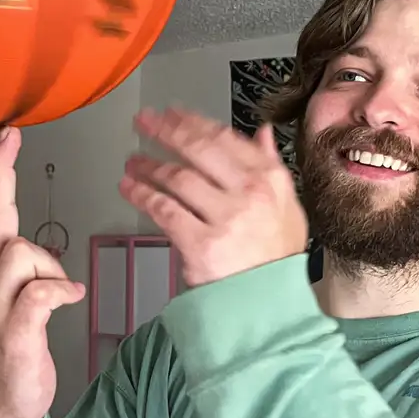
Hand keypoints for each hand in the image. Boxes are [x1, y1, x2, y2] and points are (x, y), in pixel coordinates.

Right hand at [0, 126, 85, 417]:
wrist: (1, 401)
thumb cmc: (9, 342)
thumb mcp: (2, 292)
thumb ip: (10, 257)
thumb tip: (24, 233)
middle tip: (5, 139)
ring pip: (21, 253)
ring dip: (48, 263)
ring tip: (59, 289)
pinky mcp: (15, 333)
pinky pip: (39, 295)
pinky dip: (61, 290)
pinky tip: (72, 297)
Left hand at [120, 107, 307, 286]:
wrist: (268, 304)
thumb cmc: (275, 258)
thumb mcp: (288, 206)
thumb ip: (271, 165)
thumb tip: (262, 132)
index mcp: (270, 179)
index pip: (225, 138)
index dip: (193, 121)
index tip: (172, 113)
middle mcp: (249, 193)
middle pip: (198, 150)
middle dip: (165, 131)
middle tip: (143, 122)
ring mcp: (225, 218)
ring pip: (178, 178)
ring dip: (149, 165)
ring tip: (132, 162)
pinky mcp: (201, 243)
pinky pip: (165, 209)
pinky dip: (142, 195)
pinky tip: (130, 188)